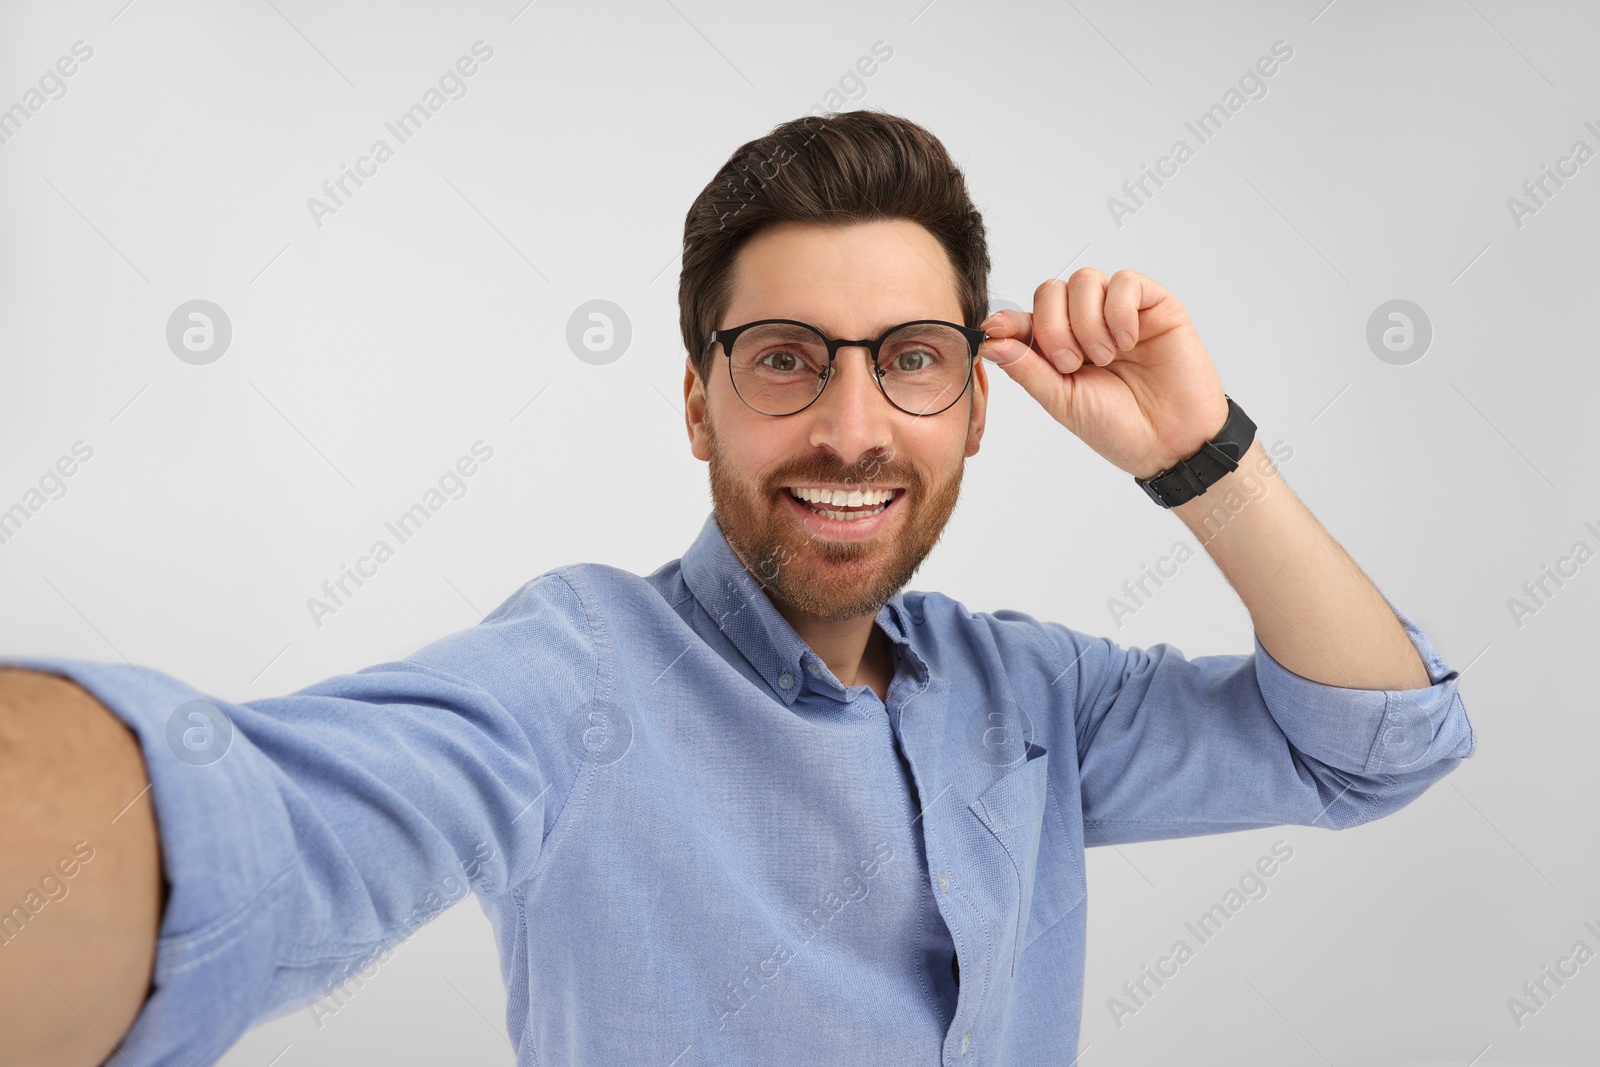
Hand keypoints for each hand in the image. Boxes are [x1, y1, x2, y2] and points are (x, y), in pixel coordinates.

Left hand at [979, 269, 1228, 479]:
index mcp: (1061, 348)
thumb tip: (990, 341)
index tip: (994, 331)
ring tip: (1104, 357)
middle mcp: (1088, 324)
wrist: (1171, 444)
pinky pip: (1126, 282)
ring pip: (1085, 280)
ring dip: (1086, 321)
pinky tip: (1128, 341)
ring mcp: (1121, 312)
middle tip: (1072, 364)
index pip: (1026, 317)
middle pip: (1051, 290)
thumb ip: (1027, 369)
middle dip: (1052, 326)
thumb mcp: (1062, 402)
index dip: (1008, 321)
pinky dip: (1119, 311)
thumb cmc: (1119, 428)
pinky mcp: (1155, 305)